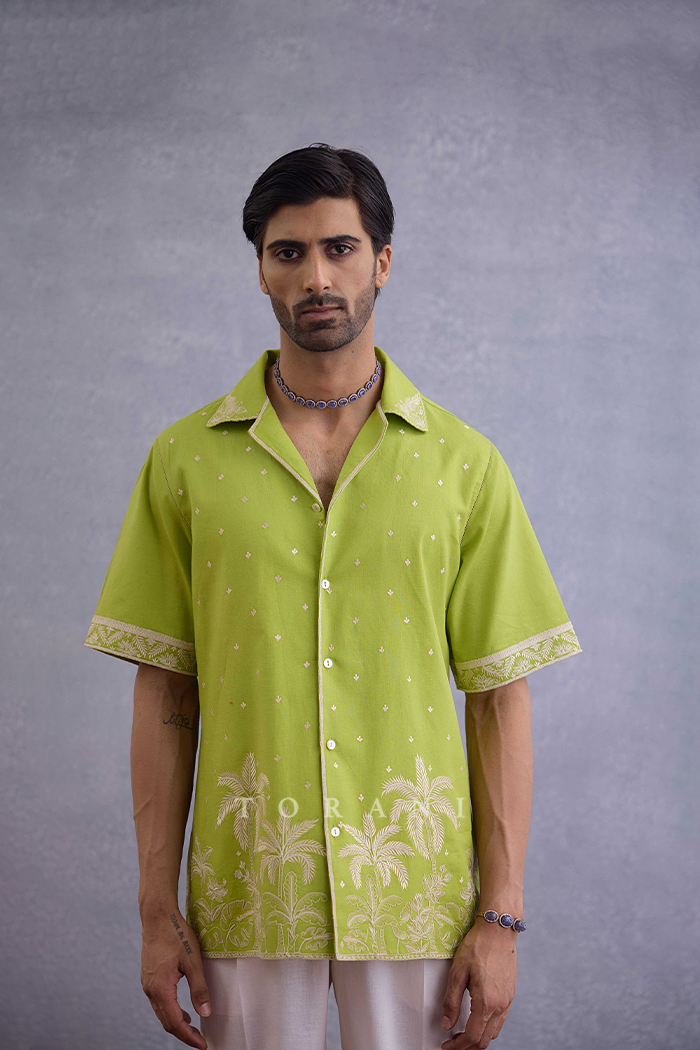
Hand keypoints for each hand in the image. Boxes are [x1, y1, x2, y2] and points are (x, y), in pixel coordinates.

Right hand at [140, 907, 210, 1047]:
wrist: (157, 916)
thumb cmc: (176, 934)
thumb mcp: (193, 961)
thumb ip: (199, 988)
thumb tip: (205, 1013)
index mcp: (160, 988)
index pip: (174, 1022)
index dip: (188, 1037)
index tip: (202, 1045)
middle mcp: (150, 990)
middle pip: (166, 1021)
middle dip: (183, 1034)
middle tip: (200, 1041)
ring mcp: (147, 983)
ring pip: (161, 1012)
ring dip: (176, 1023)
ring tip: (193, 1029)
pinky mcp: (148, 977)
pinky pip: (159, 1001)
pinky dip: (171, 1010)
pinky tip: (182, 1009)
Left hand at [440, 919, 516, 1048]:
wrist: (498, 930)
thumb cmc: (478, 946)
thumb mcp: (457, 971)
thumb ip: (451, 1001)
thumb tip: (446, 1024)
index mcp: (486, 1002)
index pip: (472, 1036)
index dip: (457, 1046)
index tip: (446, 1045)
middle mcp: (500, 1005)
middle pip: (484, 1040)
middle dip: (467, 1046)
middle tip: (452, 1043)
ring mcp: (507, 1001)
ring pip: (493, 1032)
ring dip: (478, 1038)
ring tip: (462, 1034)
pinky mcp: (510, 994)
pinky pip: (500, 1020)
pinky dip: (488, 1028)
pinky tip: (477, 1020)